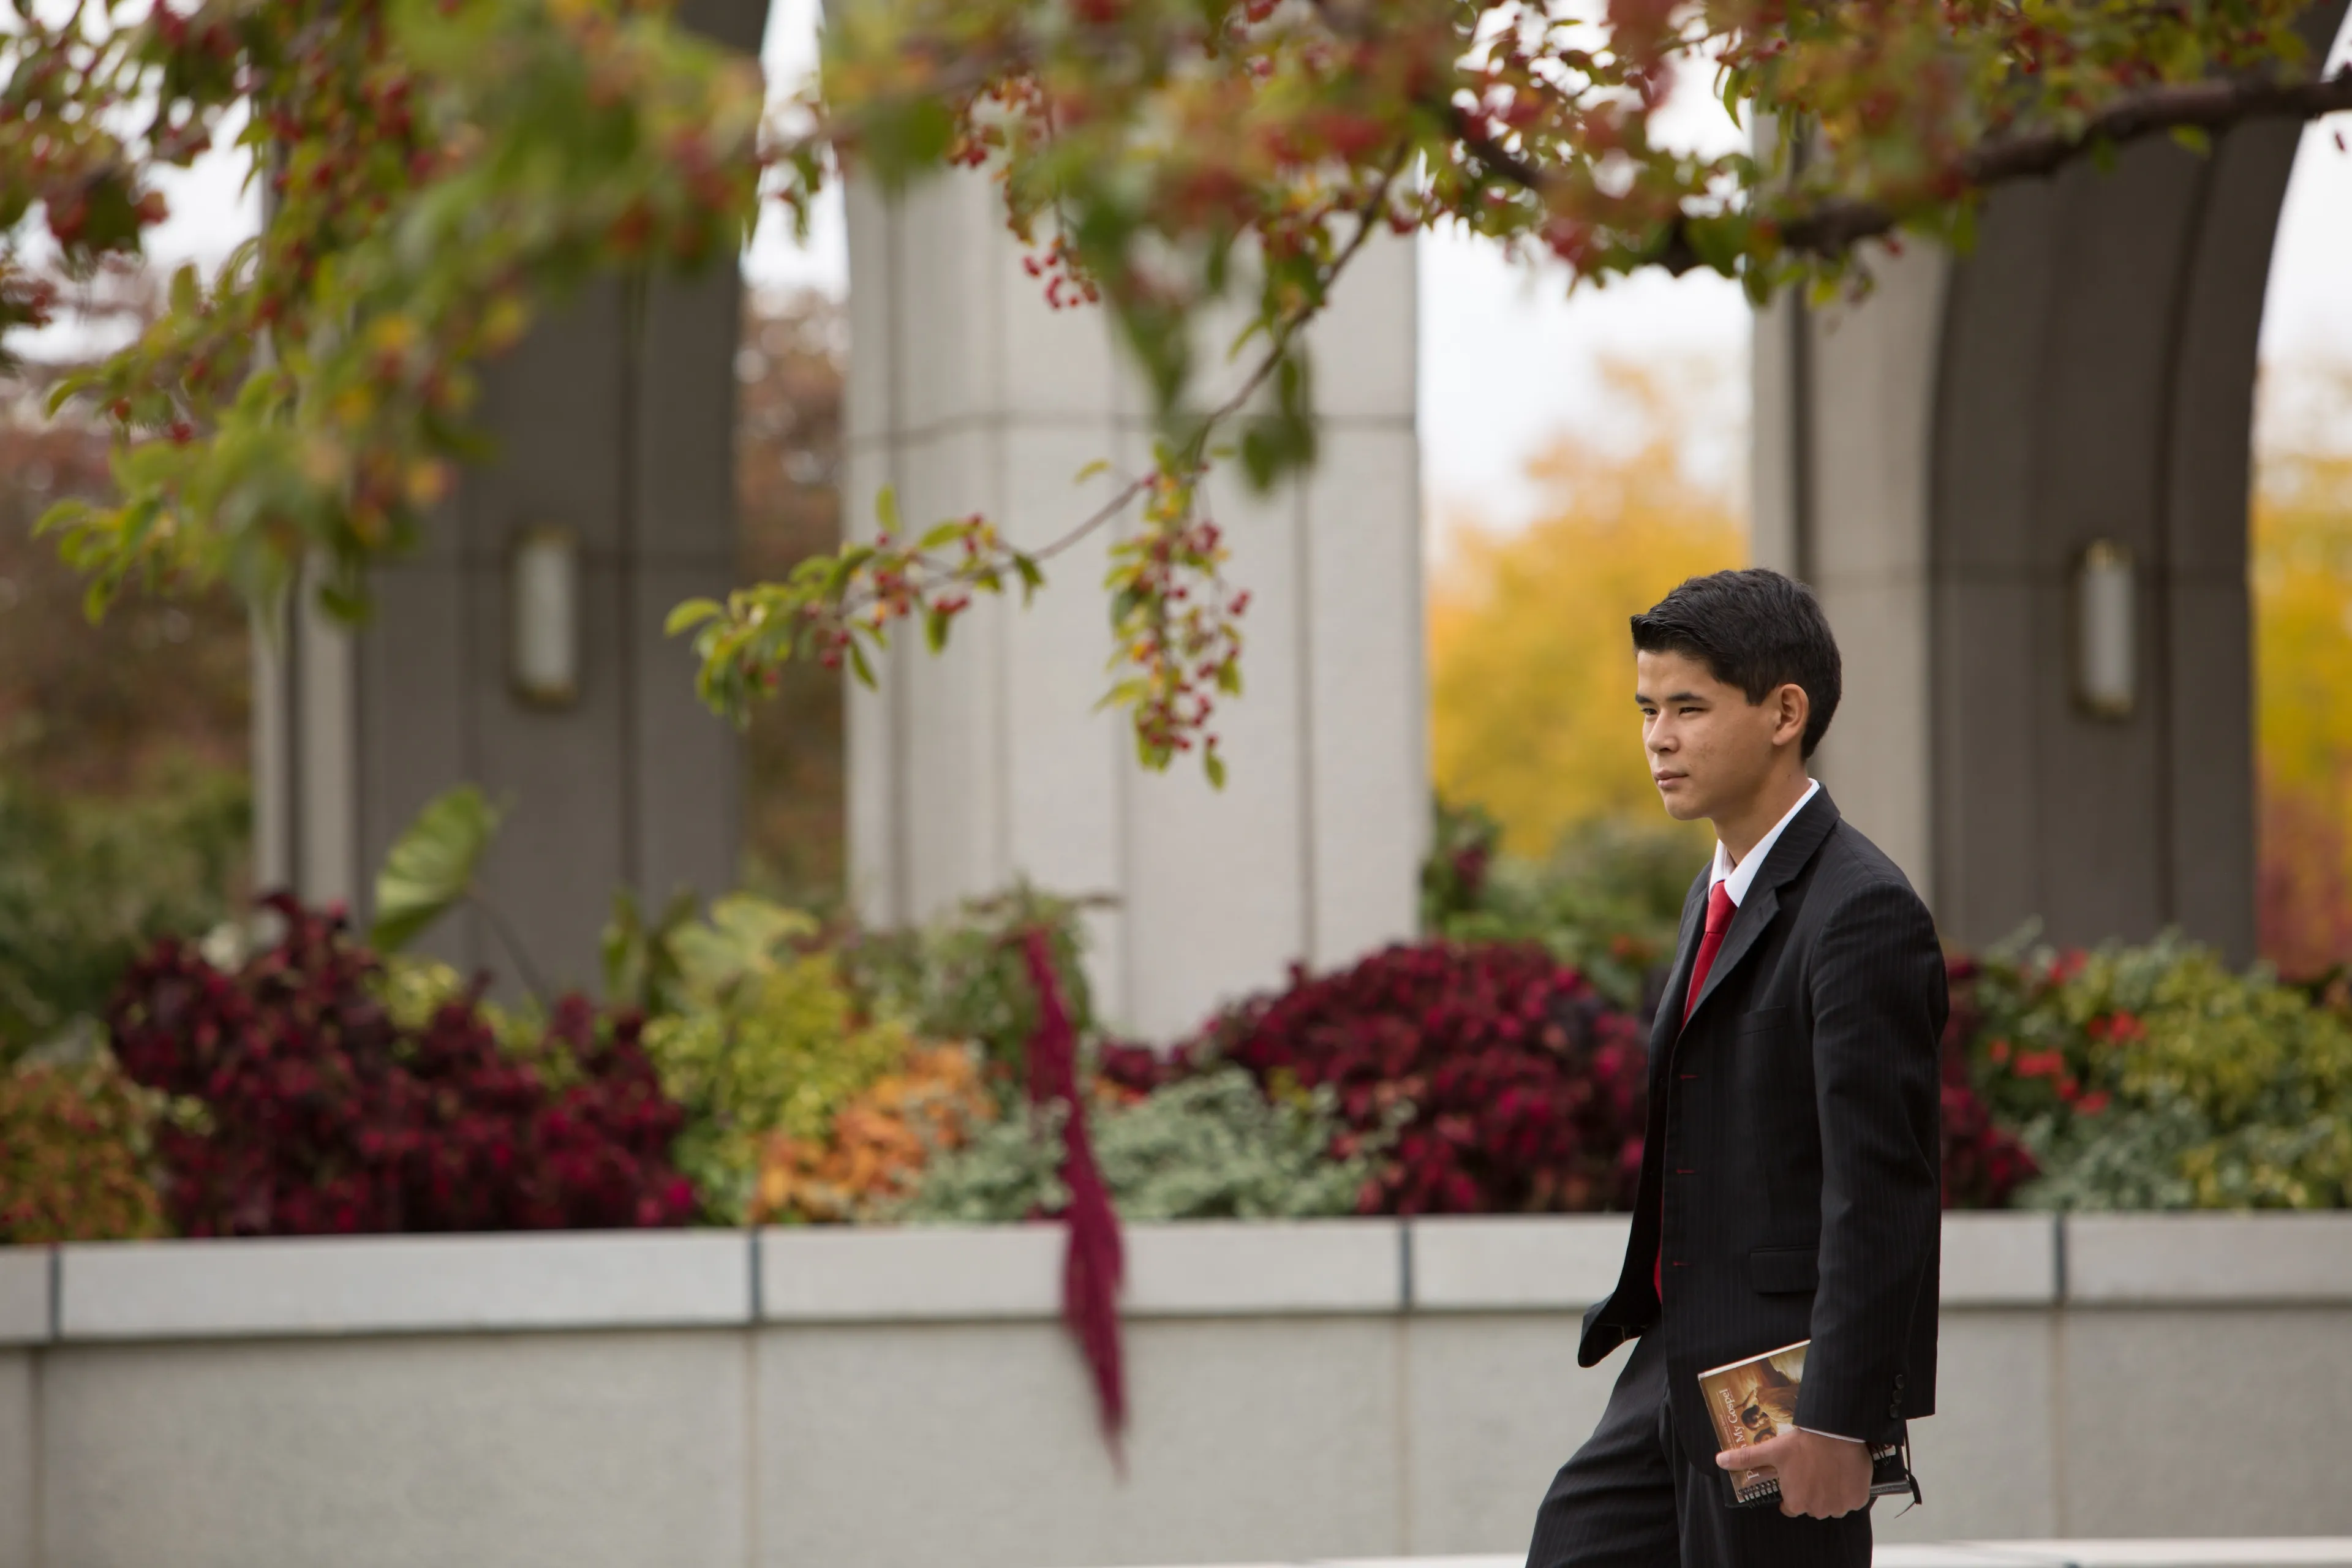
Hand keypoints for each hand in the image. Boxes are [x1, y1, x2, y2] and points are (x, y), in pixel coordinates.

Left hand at [1716, 1429, 1871, 1518]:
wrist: (1834, 1432)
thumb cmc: (1802, 1443)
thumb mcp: (1771, 1450)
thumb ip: (1745, 1459)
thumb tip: (1719, 1461)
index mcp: (1796, 1503)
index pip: (1792, 1506)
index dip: (1793, 1491)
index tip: (1797, 1477)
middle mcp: (1817, 1510)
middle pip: (1813, 1506)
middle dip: (1812, 1491)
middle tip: (1813, 1469)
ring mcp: (1839, 1506)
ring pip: (1833, 1505)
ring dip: (1831, 1492)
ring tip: (1829, 1469)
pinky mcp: (1858, 1499)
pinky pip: (1852, 1500)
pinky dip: (1850, 1490)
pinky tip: (1844, 1473)